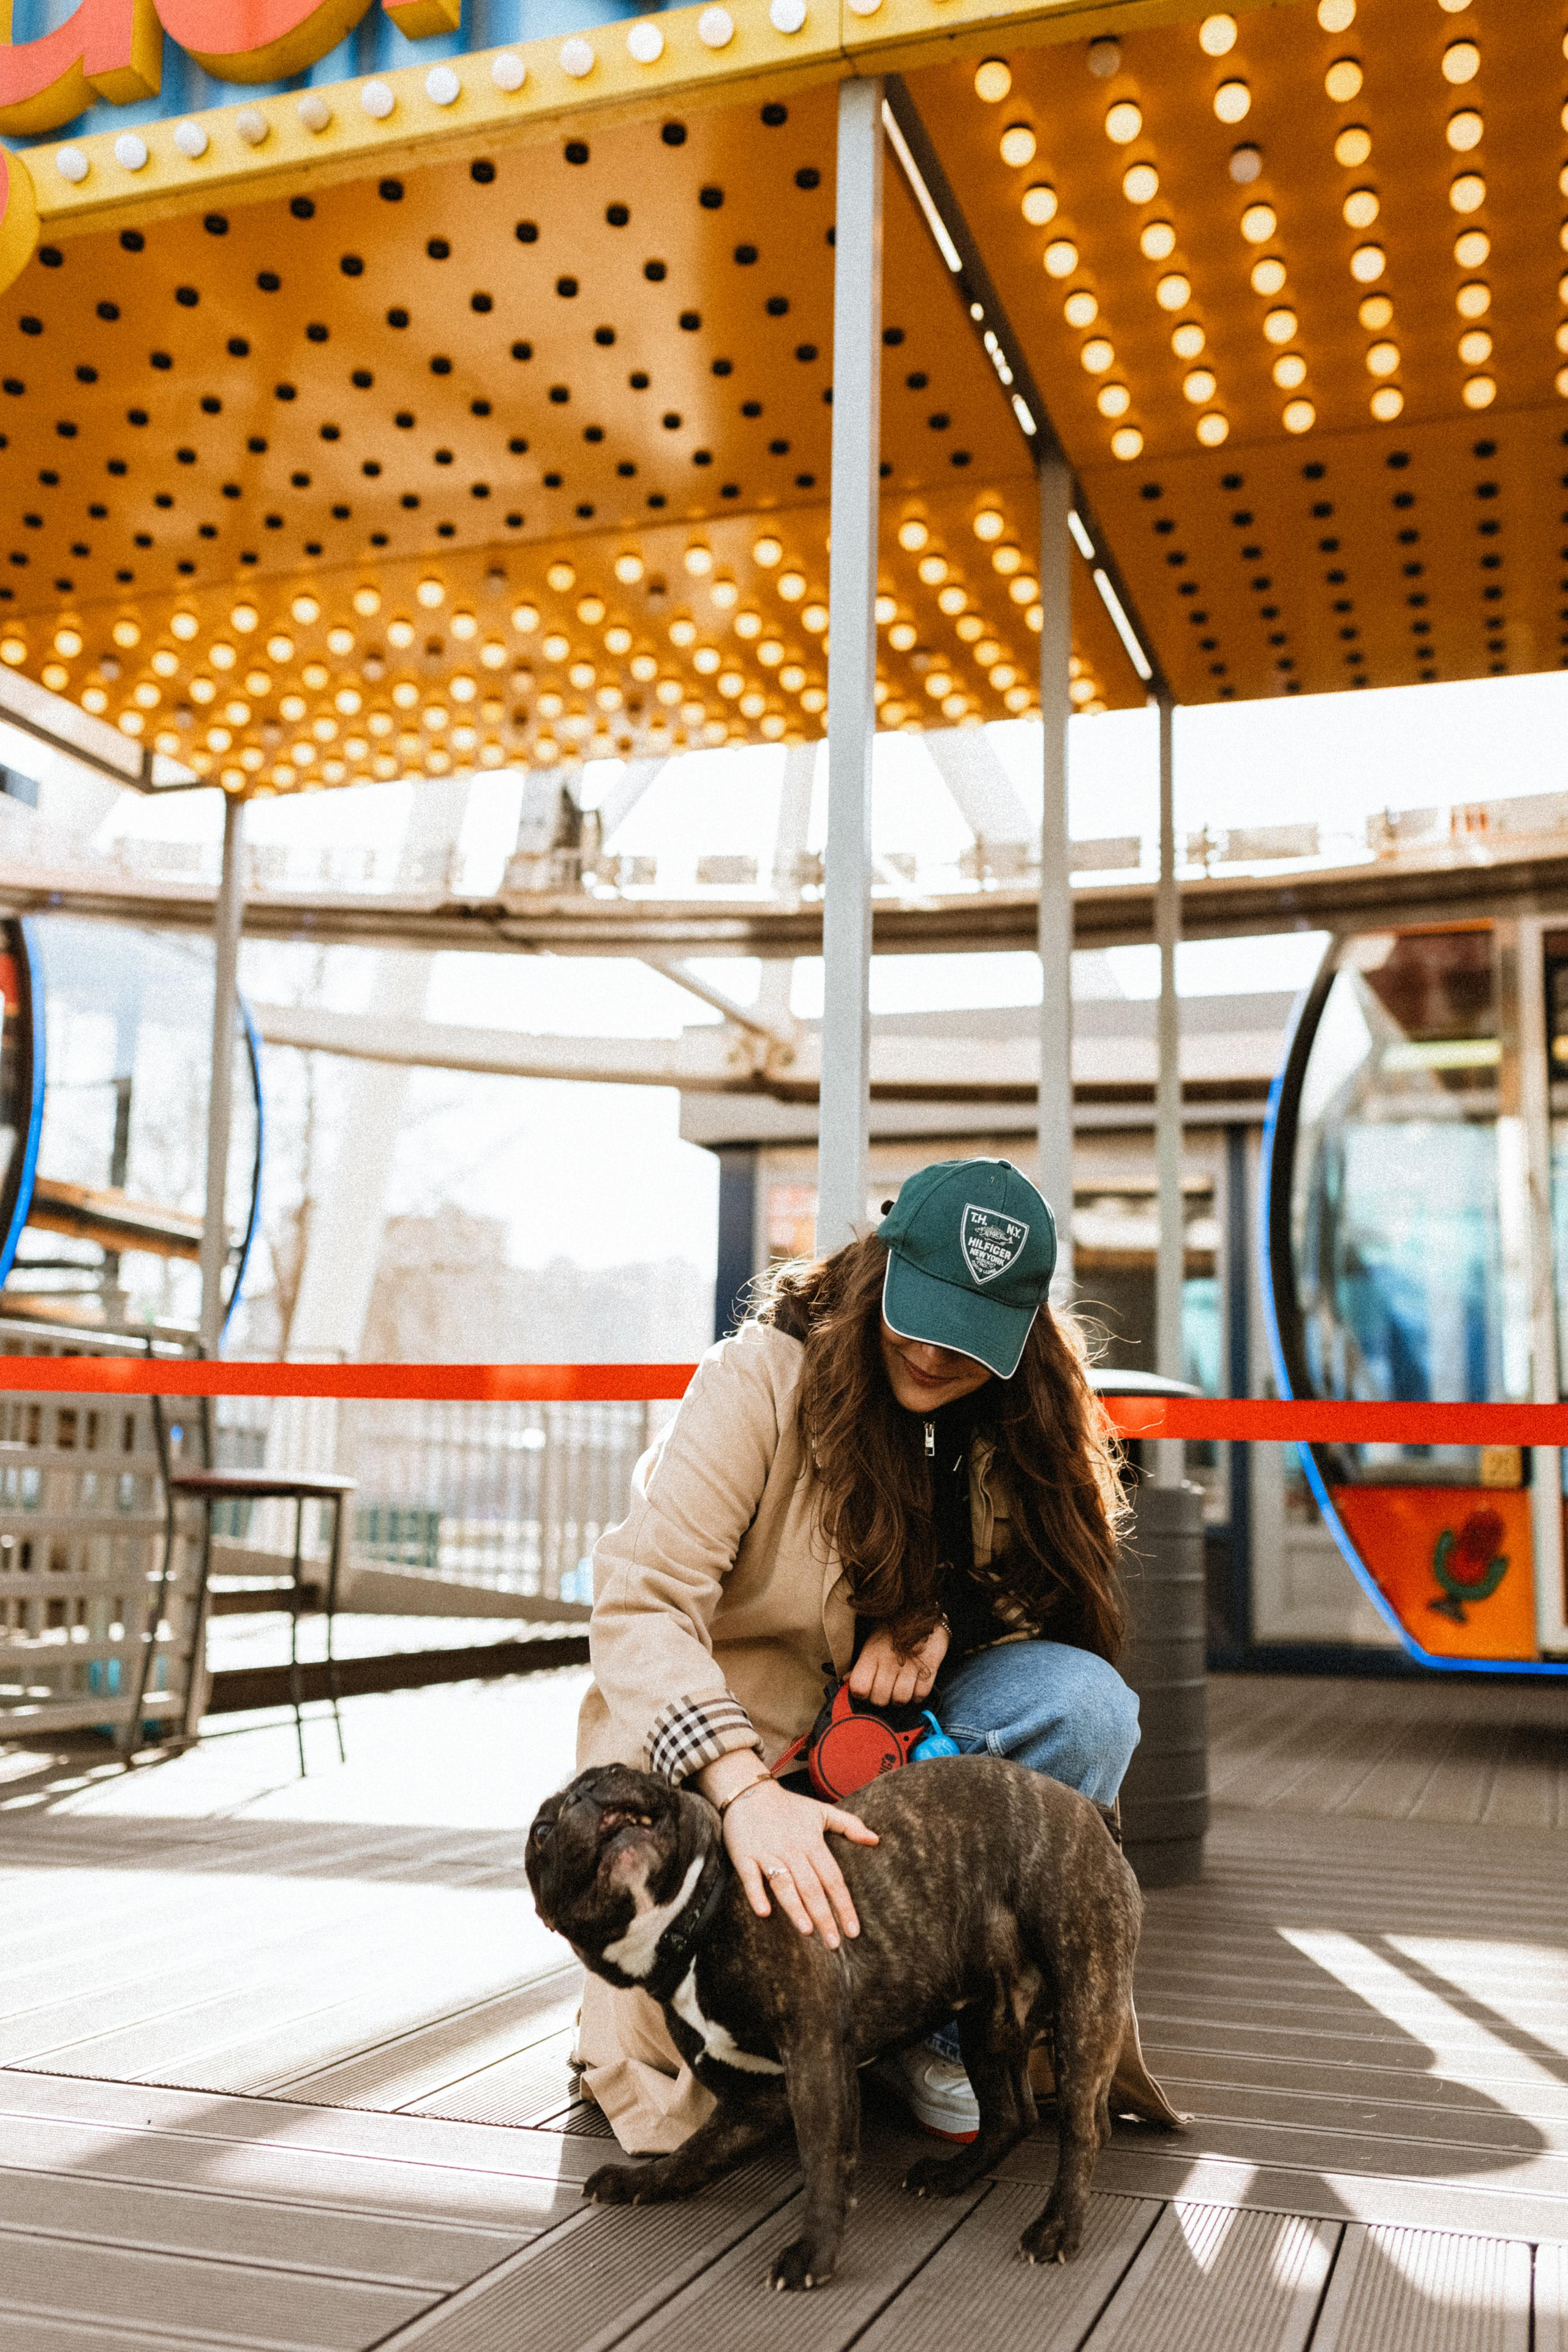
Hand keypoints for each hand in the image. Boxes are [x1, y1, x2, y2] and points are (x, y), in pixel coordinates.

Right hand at [699, 1772, 877, 1947]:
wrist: (747, 1791)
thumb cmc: (788, 1806)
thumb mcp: (821, 1811)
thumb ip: (849, 1825)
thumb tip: (876, 1839)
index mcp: (812, 1841)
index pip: (833, 1878)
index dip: (844, 1905)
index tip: (853, 1931)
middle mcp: (791, 1849)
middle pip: (811, 1887)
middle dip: (824, 1916)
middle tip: (834, 1944)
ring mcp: (767, 1853)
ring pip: (784, 1884)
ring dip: (795, 1908)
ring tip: (807, 1932)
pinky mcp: (744, 1855)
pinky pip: (750, 1877)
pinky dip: (756, 1894)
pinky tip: (764, 1913)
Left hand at [847, 1620, 949, 1708]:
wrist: (922, 1611)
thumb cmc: (892, 1630)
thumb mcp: (872, 1642)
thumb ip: (859, 1665)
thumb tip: (845, 1680)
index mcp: (872, 1654)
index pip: (859, 1688)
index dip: (862, 1694)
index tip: (867, 1690)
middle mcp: (889, 1661)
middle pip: (879, 1699)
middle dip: (882, 1698)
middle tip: (886, 1689)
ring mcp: (910, 1665)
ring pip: (900, 1699)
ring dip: (900, 1698)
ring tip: (901, 1687)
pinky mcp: (929, 1666)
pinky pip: (920, 1695)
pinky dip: (917, 1695)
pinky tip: (914, 1685)